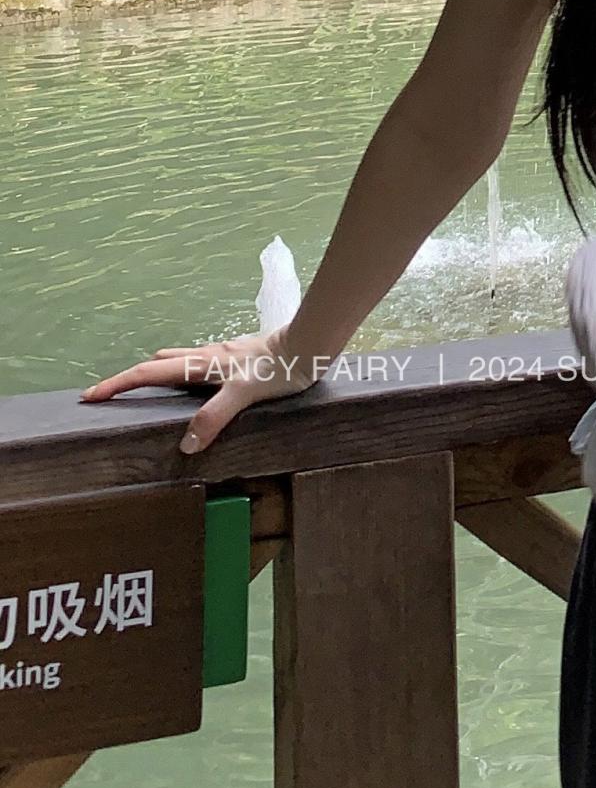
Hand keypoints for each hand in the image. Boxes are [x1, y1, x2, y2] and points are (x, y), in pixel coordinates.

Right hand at [79, 327, 324, 455]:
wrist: (312, 343)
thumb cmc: (280, 367)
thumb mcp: (244, 394)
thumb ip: (214, 417)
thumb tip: (186, 444)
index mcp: (201, 363)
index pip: (148, 371)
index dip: (117, 384)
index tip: (90, 395)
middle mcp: (208, 355)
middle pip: (159, 364)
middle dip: (131, 378)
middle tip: (111, 395)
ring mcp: (224, 355)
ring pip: (182, 360)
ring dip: (160, 373)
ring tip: (150, 390)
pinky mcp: (241, 357)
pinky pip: (204, 365)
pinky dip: (188, 374)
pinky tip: (200, 386)